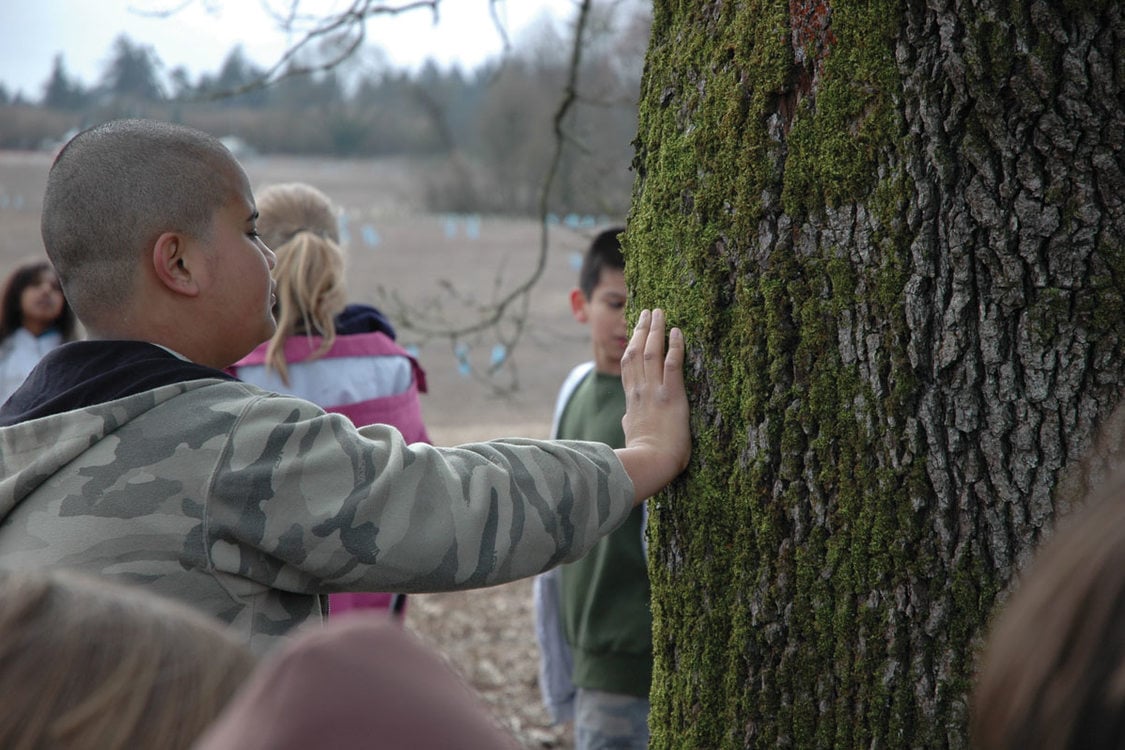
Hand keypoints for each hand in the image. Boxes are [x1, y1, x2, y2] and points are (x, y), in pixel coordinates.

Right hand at [615, 308, 690, 503]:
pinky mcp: (671, 396)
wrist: (649, 464)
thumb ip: (629, 422)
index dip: (630, 346)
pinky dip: (675, 346)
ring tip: (659, 312)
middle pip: (636, 352)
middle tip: (647, 312)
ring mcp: (654, 391)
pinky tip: (678, 331)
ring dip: (655, 330)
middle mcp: (640, 391)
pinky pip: (673, 364)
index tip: (635, 332)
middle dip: (641, 330)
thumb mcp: (631, 435)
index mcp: (631, 401)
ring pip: (651, 352)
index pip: (628, 367)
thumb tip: (626, 420)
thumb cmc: (643, 457)